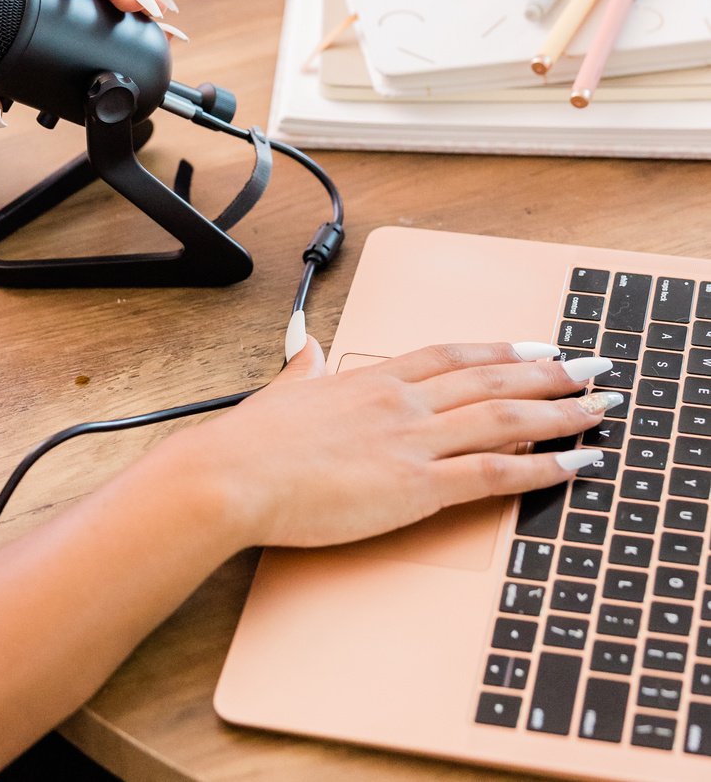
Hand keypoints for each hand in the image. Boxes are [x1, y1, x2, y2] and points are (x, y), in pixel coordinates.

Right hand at [195, 339, 616, 549]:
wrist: (233, 476)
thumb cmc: (251, 443)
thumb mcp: (283, 391)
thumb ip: (302, 369)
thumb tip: (304, 347)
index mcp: (372, 380)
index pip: (451, 355)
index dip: (499, 349)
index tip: (534, 344)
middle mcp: (402, 402)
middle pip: (492, 377)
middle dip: (549, 371)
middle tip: (591, 366)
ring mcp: (413, 442)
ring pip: (505, 417)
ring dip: (561, 411)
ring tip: (599, 407)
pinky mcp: (415, 487)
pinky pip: (493, 473)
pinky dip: (541, 467)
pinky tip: (573, 464)